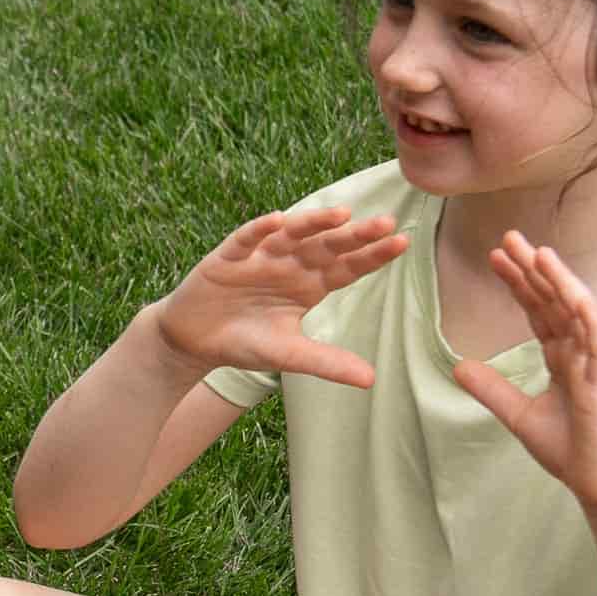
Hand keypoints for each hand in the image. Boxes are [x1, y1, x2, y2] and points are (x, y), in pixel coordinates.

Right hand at [148, 208, 404, 387]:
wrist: (194, 342)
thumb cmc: (246, 343)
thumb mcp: (290, 355)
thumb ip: (327, 362)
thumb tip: (371, 380)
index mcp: (310, 285)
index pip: (348, 266)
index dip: (373, 255)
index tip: (402, 243)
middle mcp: (290, 264)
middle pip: (327, 245)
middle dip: (355, 234)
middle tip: (385, 223)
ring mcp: (259, 257)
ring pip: (292, 234)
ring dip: (314, 223)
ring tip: (340, 215)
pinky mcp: (227, 257)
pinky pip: (246, 239)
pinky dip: (259, 231)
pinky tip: (277, 221)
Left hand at [450, 231, 596, 510]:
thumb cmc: (571, 451)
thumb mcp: (520, 416)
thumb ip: (493, 390)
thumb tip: (459, 366)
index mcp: (562, 359)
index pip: (538, 311)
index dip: (518, 283)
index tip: (494, 257)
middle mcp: (579, 353)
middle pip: (553, 301)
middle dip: (532, 270)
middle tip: (508, 238)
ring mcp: (594, 362)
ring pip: (576, 310)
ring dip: (557, 280)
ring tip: (536, 251)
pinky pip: (595, 337)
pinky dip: (583, 312)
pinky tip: (568, 289)